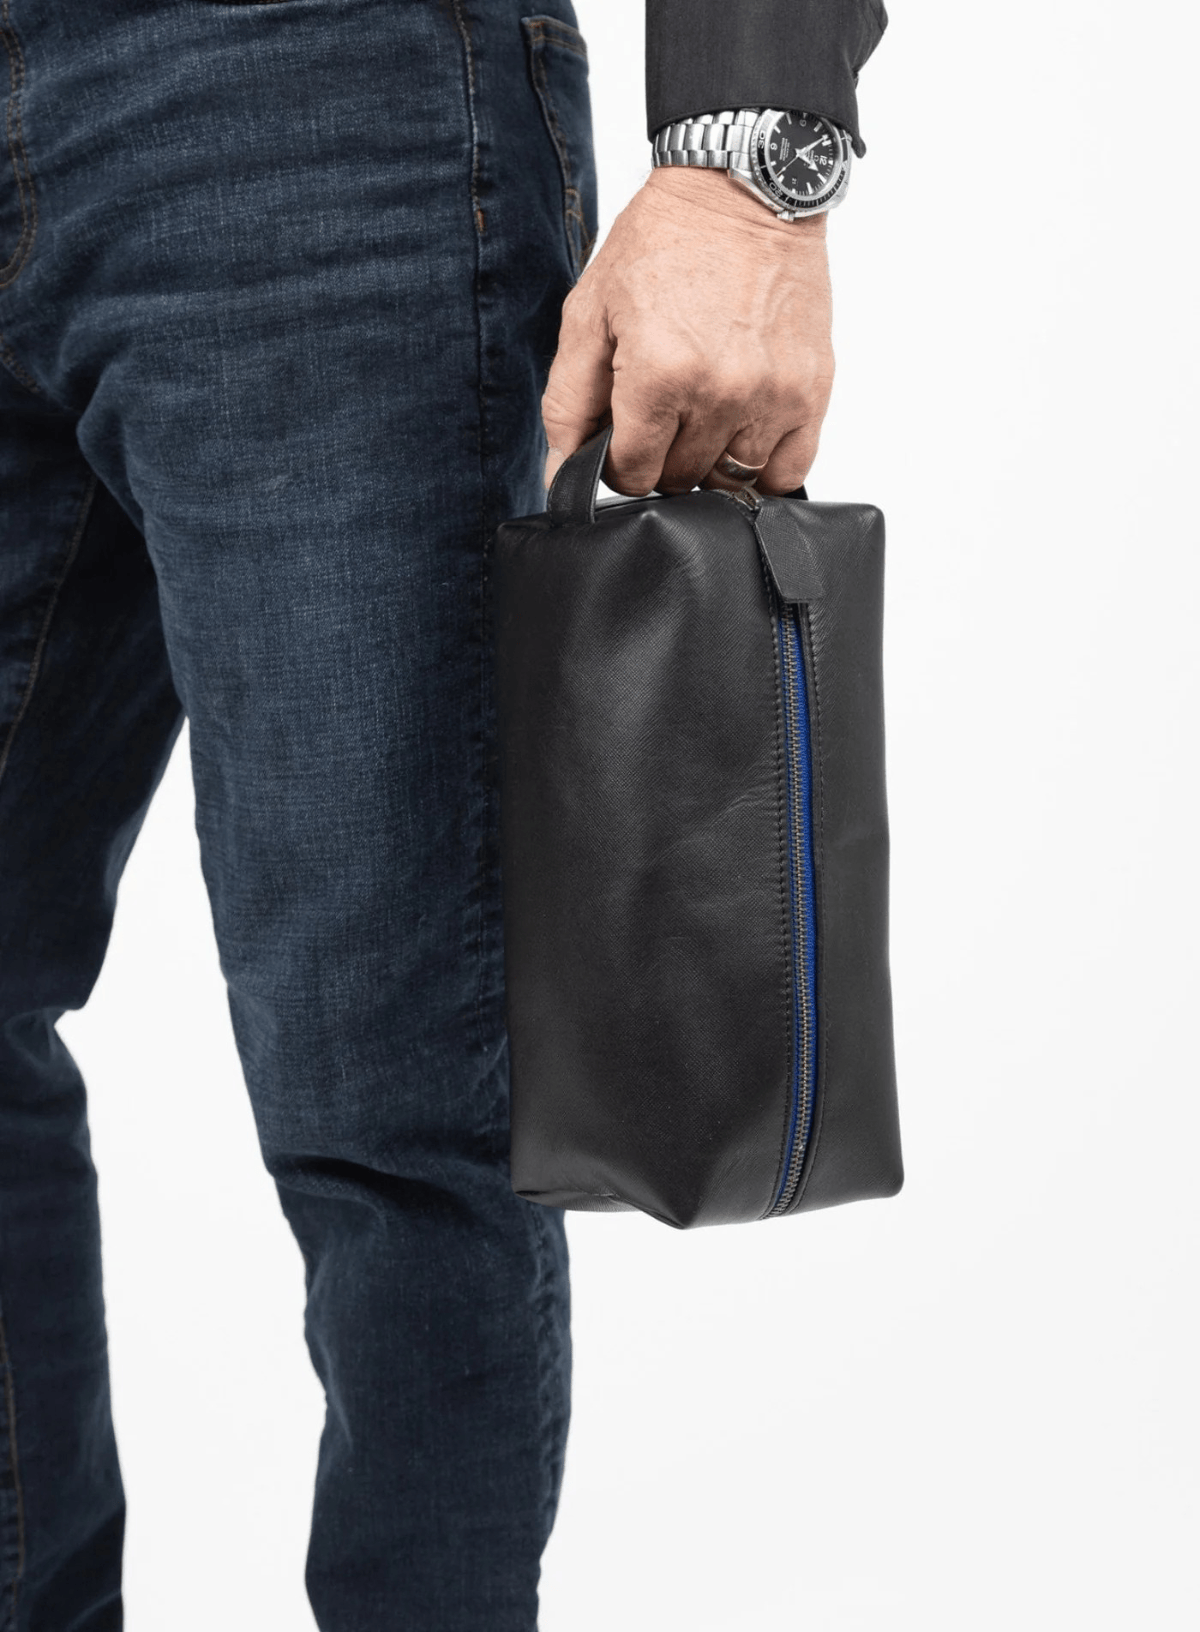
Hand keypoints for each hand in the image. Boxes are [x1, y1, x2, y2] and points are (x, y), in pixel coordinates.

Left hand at [541, 166, 833, 497]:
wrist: (740, 189)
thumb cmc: (663, 244)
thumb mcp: (590, 314)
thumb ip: (568, 403)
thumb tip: (561, 475)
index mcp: (660, 375)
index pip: (631, 474)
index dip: (618, 462)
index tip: (623, 436)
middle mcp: (721, 392)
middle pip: (679, 479)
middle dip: (661, 456)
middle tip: (662, 408)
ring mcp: (772, 396)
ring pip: (730, 481)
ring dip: (710, 460)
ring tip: (704, 409)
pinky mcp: (811, 391)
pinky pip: (787, 471)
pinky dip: (762, 465)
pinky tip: (744, 429)